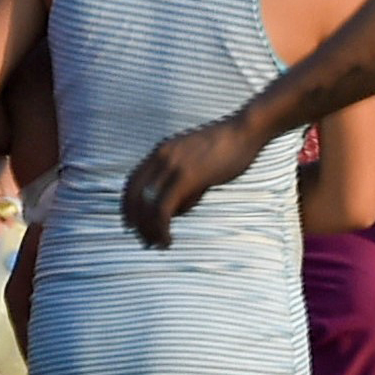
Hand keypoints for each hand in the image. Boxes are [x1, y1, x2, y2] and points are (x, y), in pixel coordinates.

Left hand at [123, 116, 257, 248]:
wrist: (246, 130)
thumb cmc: (229, 147)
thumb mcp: (199, 164)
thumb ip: (185, 184)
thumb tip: (177, 209)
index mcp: (161, 152)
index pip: (132, 182)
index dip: (127, 206)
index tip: (131, 225)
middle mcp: (161, 157)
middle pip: (134, 196)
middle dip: (136, 222)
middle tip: (144, 241)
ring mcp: (172, 166)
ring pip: (147, 205)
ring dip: (149, 230)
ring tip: (158, 244)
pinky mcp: (186, 177)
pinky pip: (163, 208)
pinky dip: (161, 227)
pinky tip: (168, 239)